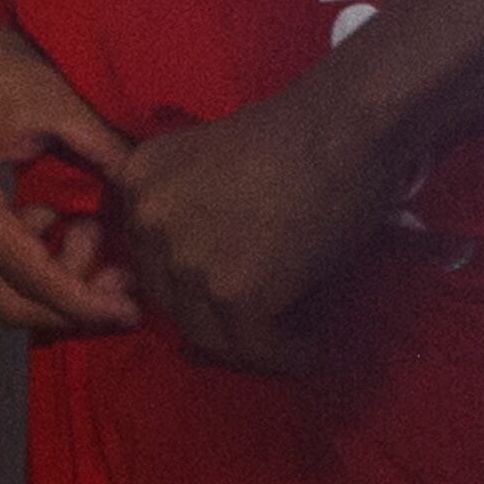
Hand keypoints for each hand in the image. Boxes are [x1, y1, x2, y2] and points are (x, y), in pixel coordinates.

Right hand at [0, 0, 141, 336]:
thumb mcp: (45, 96)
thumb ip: (101, 149)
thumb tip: (151, 194)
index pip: (29, 278)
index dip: (86, 302)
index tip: (133, 310)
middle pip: (6, 304)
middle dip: (71, 305)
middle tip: (122, 283)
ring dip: (45, 282)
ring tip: (84, 229)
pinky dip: (16, 263)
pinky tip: (45, 220)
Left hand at [100, 90, 403, 375]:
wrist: (346, 126)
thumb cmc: (299, 134)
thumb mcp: (210, 163)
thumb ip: (192, 209)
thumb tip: (207, 277)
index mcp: (137, 181)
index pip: (150, 256)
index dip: (192, 285)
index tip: (235, 297)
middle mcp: (146, 220)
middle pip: (170, 300)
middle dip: (217, 319)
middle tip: (267, 329)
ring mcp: (185, 258)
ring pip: (207, 333)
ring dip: (252, 347)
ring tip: (296, 343)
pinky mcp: (232, 292)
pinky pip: (254, 348)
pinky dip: (288, 357)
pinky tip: (315, 350)